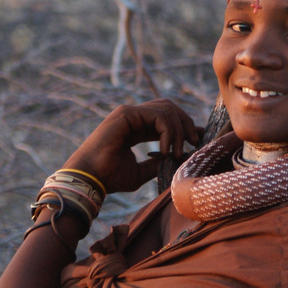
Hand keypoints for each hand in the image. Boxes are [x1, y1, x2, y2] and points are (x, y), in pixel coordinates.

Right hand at [63, 100, 201, 193]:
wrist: (89, 180)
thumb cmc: (110, 178)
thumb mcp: (141, 172)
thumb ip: (158, 162)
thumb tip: (180, 158)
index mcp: (136, 128)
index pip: (166, 118)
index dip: (184, 126)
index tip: (198, 139)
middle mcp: (133, 116)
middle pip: (169, 107)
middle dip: (186, 123)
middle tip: (194, 143)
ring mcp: (129, 112)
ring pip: (166, 109)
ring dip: (178, 130)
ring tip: (176, 152)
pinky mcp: (126, 113)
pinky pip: (158, 115)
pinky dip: (168, 131)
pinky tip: (165, 149)